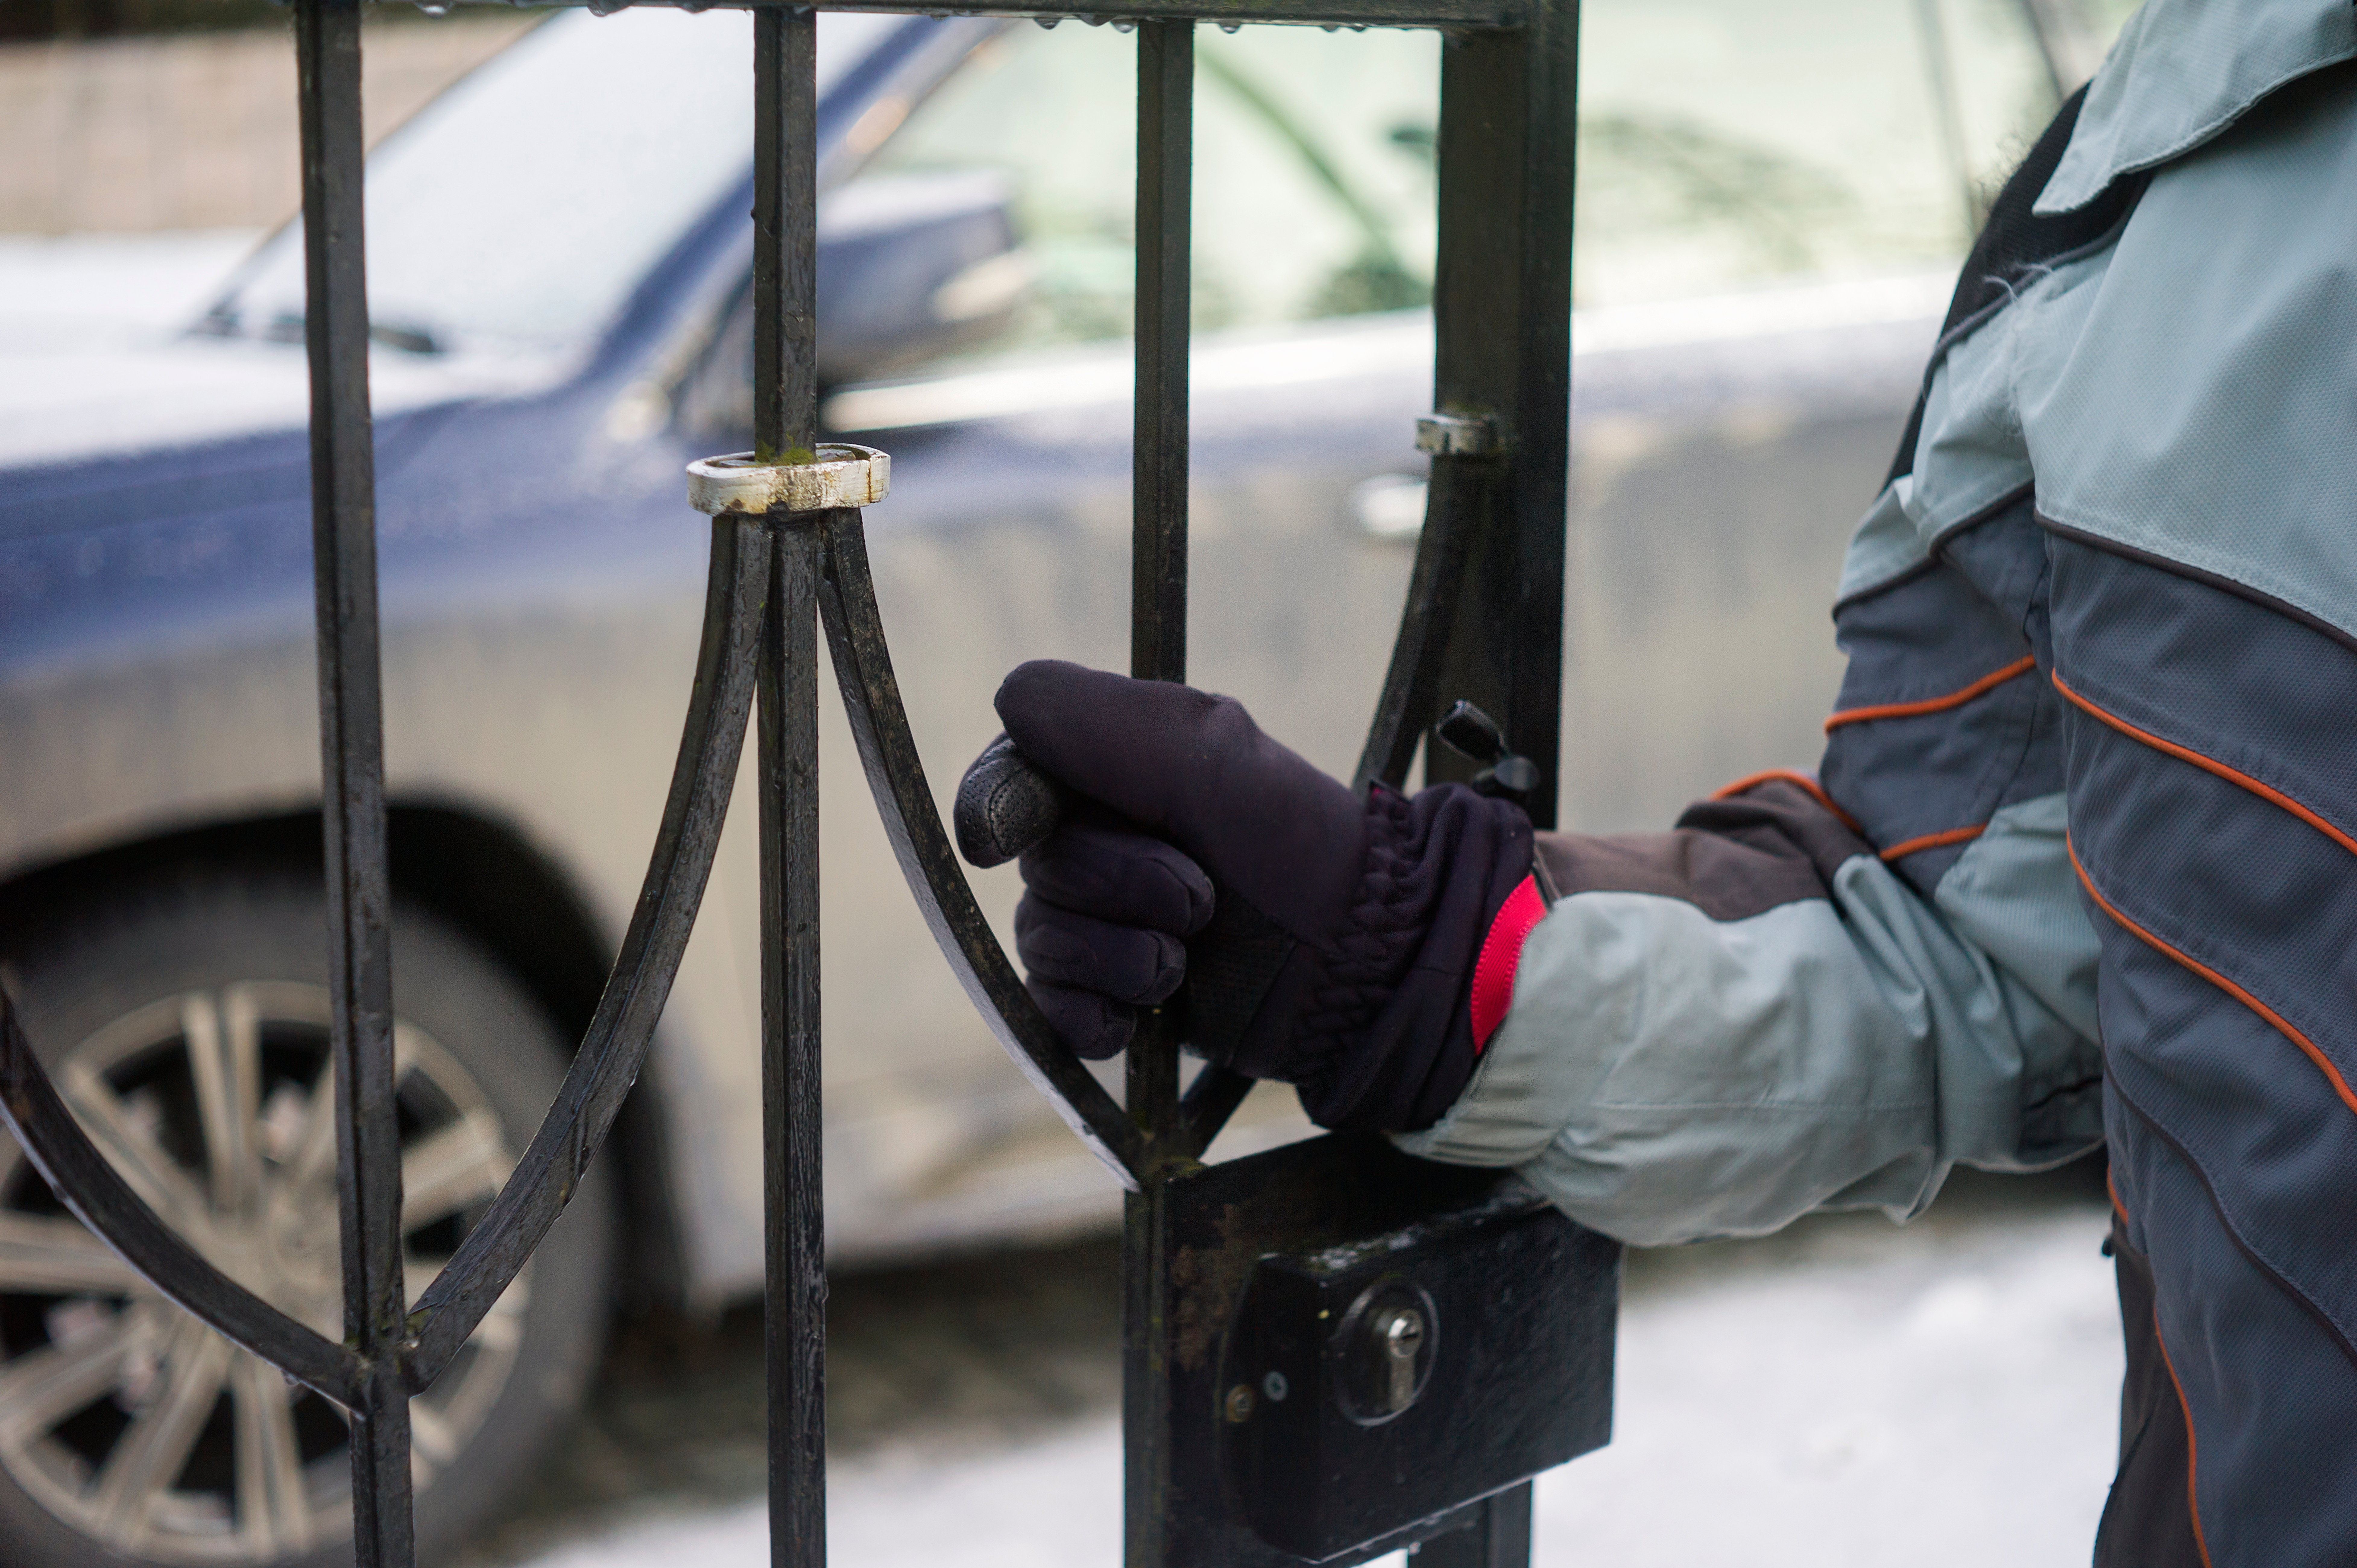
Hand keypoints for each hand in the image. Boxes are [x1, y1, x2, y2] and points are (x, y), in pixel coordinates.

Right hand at [983, 660, 1531, 1130]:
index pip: (1012, 778)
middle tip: (1203, 895)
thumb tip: (1003, 697)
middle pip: (1039, 866)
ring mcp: (1107, 923)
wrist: (1362, 961)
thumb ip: (1102, 718)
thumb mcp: (1208, 752)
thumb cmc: (1296, 843)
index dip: (1004, 807)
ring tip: (1189, 957)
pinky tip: (1142, 1016)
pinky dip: (1094, 1016)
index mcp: (1115, 772)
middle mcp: (1103, 842)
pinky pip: (1052, 1012)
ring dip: (1122, 954)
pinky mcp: (1117, 996)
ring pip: (1043, 939)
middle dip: (1120, 884)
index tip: (1006, 834)